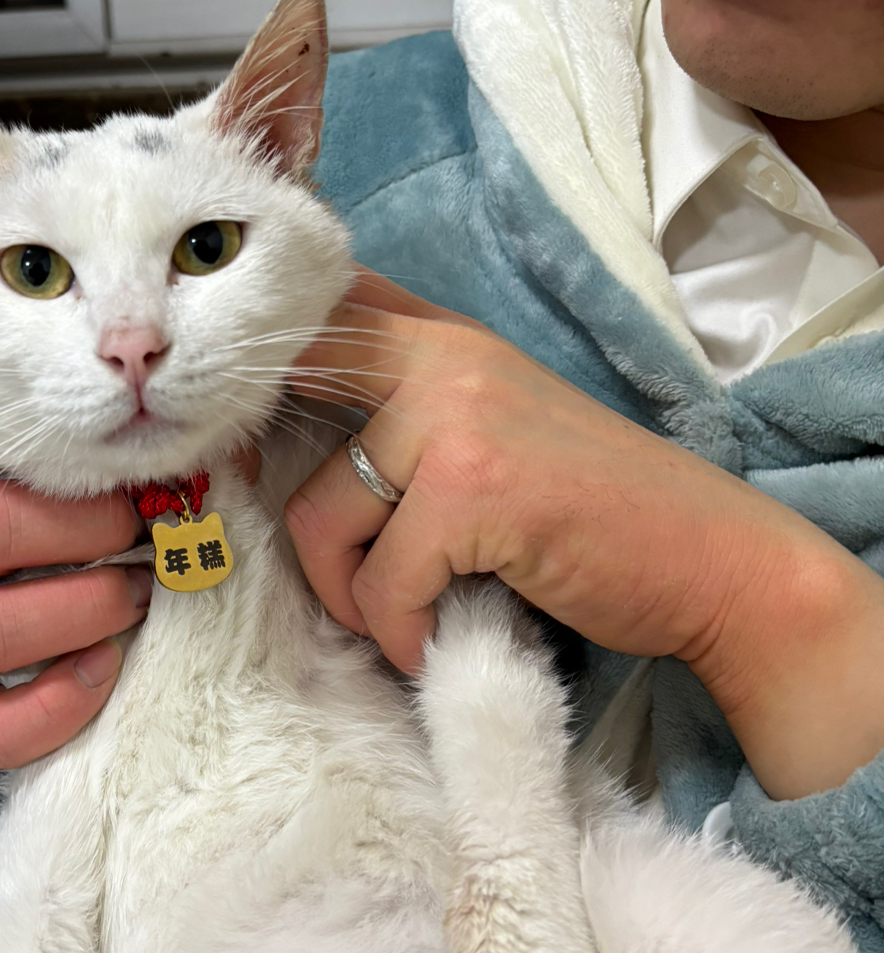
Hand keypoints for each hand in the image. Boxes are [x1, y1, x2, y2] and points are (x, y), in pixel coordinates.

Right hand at [0, 421, 148, 768]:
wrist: (108, 565)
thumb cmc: (112, 499)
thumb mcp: (118, 454)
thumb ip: (141, 442)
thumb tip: (197, 453)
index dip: (68, 492)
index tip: (136, 500)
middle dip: (74, 544)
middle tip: (143, 551)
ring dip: (68, 619)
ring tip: (136, 605)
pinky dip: (47, 710)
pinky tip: (105, 670)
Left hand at [285, 269, 883, 798]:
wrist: (710, 562)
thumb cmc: (591, 512)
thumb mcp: (491, 431)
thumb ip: (403, 415)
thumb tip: (277, 449)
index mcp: (443, 338)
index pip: (317, 312)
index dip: (259, 366)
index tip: (242, 437)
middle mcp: (441, 358)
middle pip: (287, 403)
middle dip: (285, 495)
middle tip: (328, 563)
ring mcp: (456, 418)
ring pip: (320, 516)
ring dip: (351, 594)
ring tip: (403, 616)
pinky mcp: (473, 490)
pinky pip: (382, 584)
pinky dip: (401, 633)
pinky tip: (435, 640)